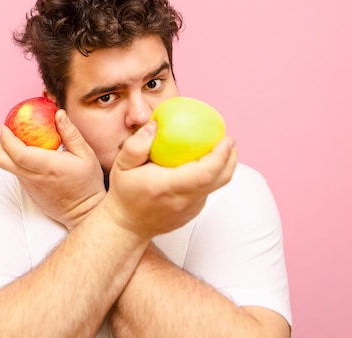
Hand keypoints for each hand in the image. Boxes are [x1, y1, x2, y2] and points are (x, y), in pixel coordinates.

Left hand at [0, 109, 105, 229]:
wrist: (85, 212)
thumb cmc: (88, 182)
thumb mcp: (86, 155)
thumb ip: (71, 133)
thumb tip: (58, 113)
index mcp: (49, 167)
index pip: (19, 153)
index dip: (6, 139)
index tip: (2, 126)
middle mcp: (36, 178)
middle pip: (4, 162)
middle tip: (4, 132)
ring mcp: (31, 187)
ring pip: (8, 168)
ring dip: (7, 153)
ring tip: (16, 140)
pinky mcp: (30, 192)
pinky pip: (17, 174)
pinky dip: (16, 162)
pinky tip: (27, 154)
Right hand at [105, 120, 236, 238]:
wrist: (127, 225)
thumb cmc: (124, 193)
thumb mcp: (121, 166)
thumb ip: (135, 145)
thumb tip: (154, 125)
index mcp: (166, 187)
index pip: (203, 173)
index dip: (220, 156)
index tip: (226, 139)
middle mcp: (182, 201)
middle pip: (219, 180)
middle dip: (230, 158)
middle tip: (229, 139)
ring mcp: (190, 209)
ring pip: (215, 186)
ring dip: (223, 167)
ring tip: (221, 148)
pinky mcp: (192, 213)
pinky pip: (207, 191)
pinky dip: (211, 176)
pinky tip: (204, 163)